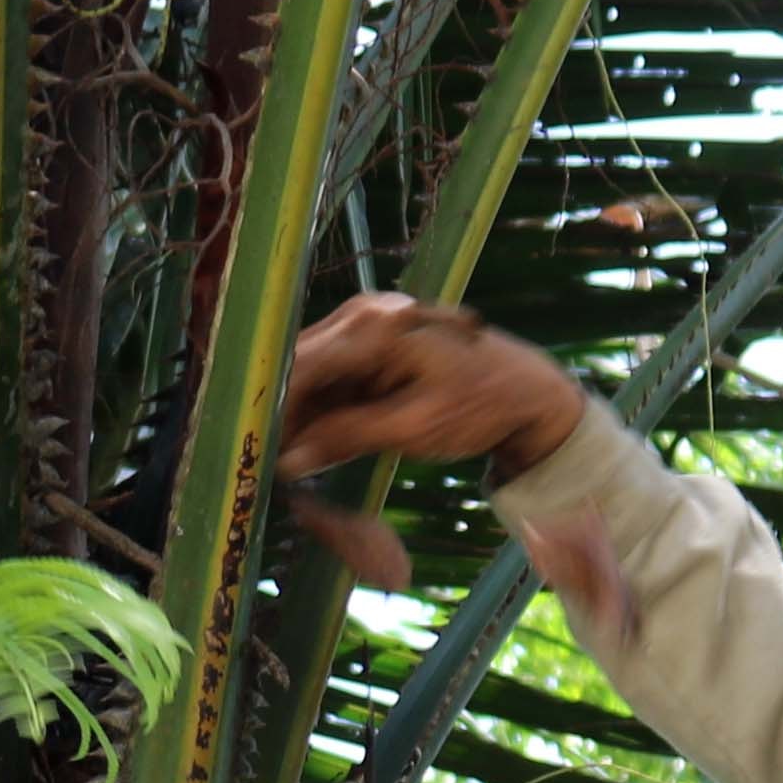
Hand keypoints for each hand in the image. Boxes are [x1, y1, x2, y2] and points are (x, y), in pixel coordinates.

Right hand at [279, 292, 586, 486]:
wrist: (528, 391)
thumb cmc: (483, 404)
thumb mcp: (414, 428)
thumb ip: (348, 437)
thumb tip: (288, 461)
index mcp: (375, 328)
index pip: (299, 366)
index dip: (271, 411)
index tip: (254, 452)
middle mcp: (363, 317)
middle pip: (297, 367)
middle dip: (281, 416)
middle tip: (269, 466)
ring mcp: (366, 328)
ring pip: (310, 376)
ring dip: (298, 418)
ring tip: (288, 463)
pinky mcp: (371, 348)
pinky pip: (331, 380)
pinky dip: (321, 413)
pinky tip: (312, 447)